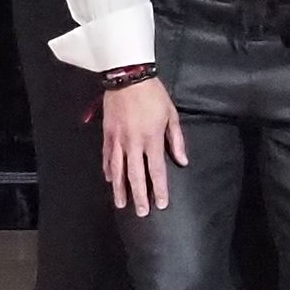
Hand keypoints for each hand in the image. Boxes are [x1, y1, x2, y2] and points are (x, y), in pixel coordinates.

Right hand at [101, 75, 185, 214]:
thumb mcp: (171, 114)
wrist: (127, 77)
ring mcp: (118, 139)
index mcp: (151, 139)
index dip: (160, 189)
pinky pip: (106, 156)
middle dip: (139, 196)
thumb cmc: (153, 94)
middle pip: (136, 175)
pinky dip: (108, 169)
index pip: (156, 170)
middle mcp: (133, 143)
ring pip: (118, 170)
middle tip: (141, 212)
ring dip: (120, 188)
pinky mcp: (107, 133)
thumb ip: (176, 140)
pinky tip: (110, 180)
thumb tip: (182, 160)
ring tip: (121, 204)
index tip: (161, 204)